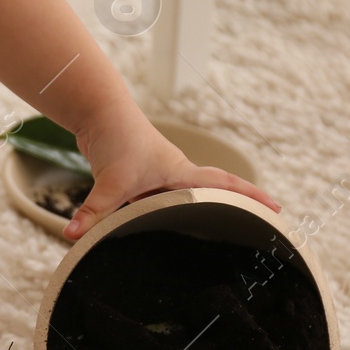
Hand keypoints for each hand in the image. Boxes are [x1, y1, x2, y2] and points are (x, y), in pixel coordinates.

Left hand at [63, 102, 280, 240]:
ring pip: (186, 202)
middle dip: (237, 209)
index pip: (225, 187)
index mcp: (182, 174)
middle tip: (263, 226)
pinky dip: (166, 217)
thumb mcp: (110, 181)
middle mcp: (176, 175)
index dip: (252, 198)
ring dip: (202, 215)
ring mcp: (160, 178)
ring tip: (221, 238)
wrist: (98, 111)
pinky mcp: (141, 180)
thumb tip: (72, 237)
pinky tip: (166, 234)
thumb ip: (94, 212)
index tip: (278, 209)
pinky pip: (160, 204)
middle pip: (215, 194)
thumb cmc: (116, 138)